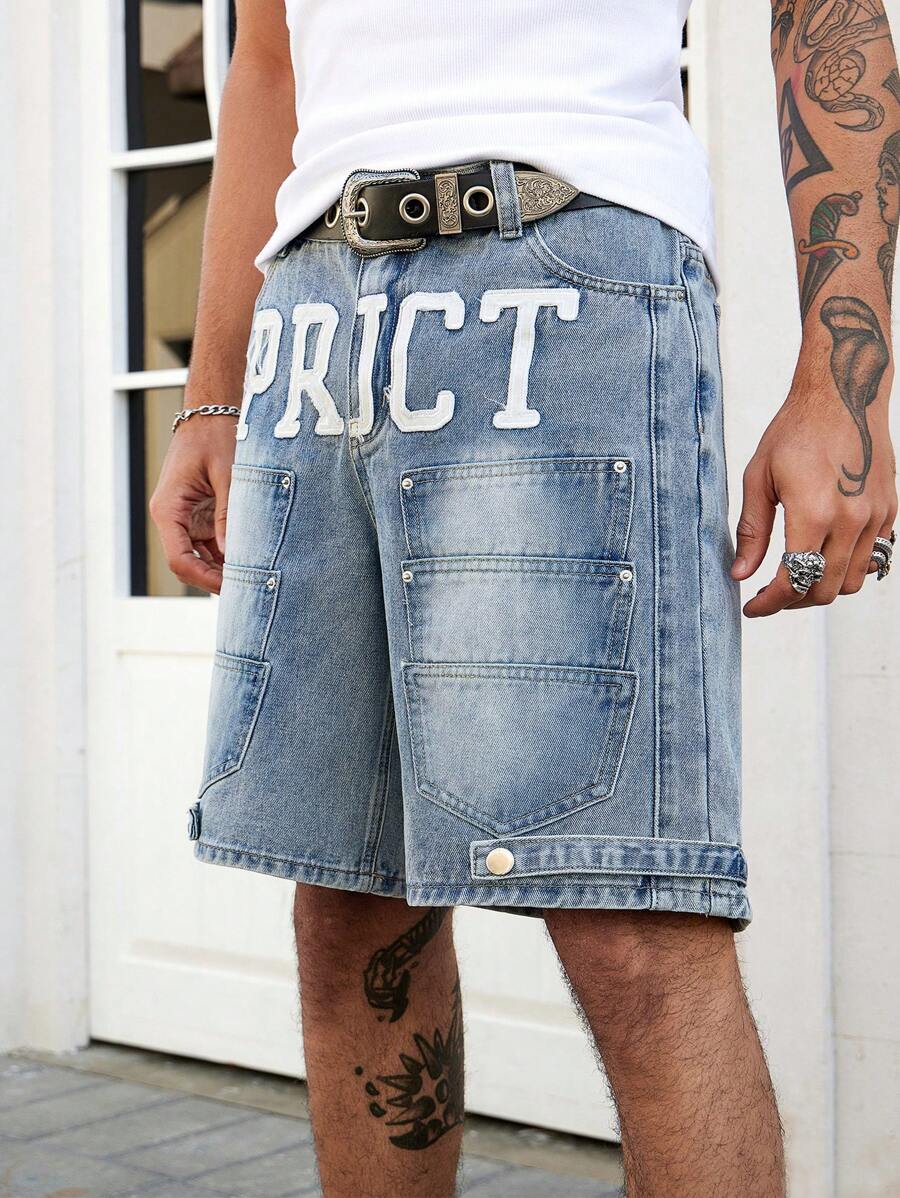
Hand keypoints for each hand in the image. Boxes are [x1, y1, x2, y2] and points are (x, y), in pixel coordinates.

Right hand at [148, 412, 237, 594]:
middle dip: (214, 580)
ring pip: (200, 558)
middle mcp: (172, 518)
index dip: (203, 579)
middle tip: (248, 591)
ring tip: (253, 580)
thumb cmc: (216, 437)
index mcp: (168, 508)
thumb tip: (233, 553)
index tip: (232, 588)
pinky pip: (210, 546)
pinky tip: (250, 563)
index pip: (179, 558)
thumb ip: (229, 514)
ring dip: (222, 570)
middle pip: (187, 564)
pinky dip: (226, 556)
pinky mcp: (200, 516)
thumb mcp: (228, 475)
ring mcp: (186, 519)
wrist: (211, 415)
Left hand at [732, 370, 896, 617]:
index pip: (793, 581)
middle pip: (824, 591)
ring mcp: (876, 516)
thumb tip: (740, 574)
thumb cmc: (795, 430)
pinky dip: (847, 569)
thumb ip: (752, 531)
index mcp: (813, 512)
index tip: (751, 608)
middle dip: (793, 602)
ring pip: (852, 581)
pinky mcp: (889, 510)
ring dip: (822, 589)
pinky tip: (823, 557)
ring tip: (795, 578)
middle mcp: (851, 520)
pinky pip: (873, 559)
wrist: (844, 394)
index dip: (769, 604)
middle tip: (769, 596)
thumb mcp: (759, 477)